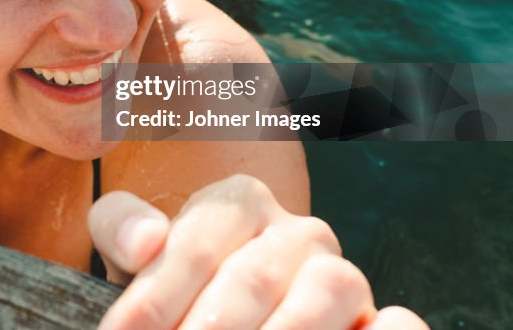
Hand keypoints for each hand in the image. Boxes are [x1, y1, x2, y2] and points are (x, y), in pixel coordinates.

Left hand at [88, 174, 427, 328]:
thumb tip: (144, 240)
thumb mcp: (135, 258)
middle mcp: (299, 231)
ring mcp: (343, 276)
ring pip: (328, 291)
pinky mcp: (376, 319)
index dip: (155, 295)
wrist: (222, 317)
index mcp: (239, 201)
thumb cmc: (175, 293)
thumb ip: (122, 229)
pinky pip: (397, 322)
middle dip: (208, 328)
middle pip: (253, 276)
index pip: (195, 244)